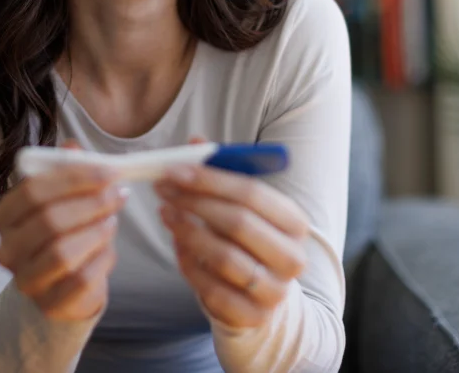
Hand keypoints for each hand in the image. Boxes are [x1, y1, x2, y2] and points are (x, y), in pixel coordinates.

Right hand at [0, 139, 127, 321]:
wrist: (61, 286)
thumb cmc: (63, 233)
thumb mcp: (62, 199)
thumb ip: (65, 171)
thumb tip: (72, 147)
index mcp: (4, 217)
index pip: (33, 191)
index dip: (74, 178)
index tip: (109, 170)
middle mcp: (8, 250)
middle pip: (49, 221)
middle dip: (91, 203)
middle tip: (118, 193)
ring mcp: (27, 281)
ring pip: (63, 252)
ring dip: (97, 231)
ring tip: (112, 220)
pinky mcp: (51, 305)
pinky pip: (81, 279)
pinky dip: (102, 258)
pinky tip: (108, 248)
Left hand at [154, 137, 309, 329]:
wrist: (263, 294)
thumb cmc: (249, 239)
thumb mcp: (242, 205)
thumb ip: (222, 173)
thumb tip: (195, 142)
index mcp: (295, 222)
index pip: (252, 193)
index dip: (210, 180)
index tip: (175, 171)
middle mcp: (292, 257)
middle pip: (238, 223)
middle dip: (194, 203)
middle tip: (163, 190)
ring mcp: (274, 290)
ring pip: (223, 257)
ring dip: (187, 232)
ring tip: (166, 214)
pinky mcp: (251, 316)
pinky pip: (211, 289)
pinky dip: (189, 265)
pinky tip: (178, 246)